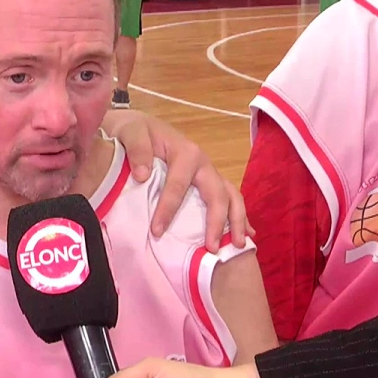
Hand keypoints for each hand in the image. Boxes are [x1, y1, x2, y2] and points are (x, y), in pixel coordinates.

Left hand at [100, 110, 253, 250]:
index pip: (178, 185)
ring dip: (237, 221)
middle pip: (217, 193)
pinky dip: (238, 216)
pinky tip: (246, 234)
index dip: (168, 209)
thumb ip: (137, 149)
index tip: (157, 231)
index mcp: (185, 152)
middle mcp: (203, 163)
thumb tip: (143, 175)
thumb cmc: (134, 132)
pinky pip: (228, 198)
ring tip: (238, 245)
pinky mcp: (208, 180)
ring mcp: (208, 172)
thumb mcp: (131, 133)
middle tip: (213, 248)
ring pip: (230, 196)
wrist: (138, 129)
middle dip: (217, 221)